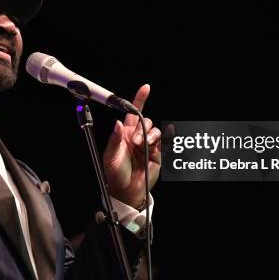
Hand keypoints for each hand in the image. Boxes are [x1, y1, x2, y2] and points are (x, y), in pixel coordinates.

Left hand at [103, 84, 160, 208]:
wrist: (127, 191)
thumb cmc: (115, 173)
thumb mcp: (110, 156)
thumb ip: (115, 139)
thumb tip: (118, 122)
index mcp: (125, 134)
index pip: (133, 113)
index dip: (140, 100)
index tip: (146, 88)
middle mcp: (138, 137)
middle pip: (147, 121)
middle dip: (143, 128)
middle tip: (136, 142)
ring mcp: (149, 145)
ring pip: (156, 131)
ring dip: (151, 136)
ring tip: (145, 146)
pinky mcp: (159, 154)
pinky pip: (166, 142)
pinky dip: (167, 138)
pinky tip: (166, 135)